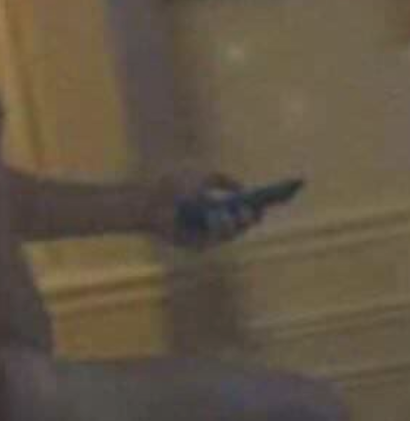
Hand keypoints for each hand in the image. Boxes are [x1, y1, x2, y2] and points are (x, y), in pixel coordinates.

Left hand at [143, 169, 258, 249]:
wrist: (148, 198)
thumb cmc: (173, 184)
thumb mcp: (203, 176)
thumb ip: (224, 180)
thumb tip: (245, 189)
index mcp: (216, 206)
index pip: (243, 209)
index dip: (257, 205)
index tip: (271, 199)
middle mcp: (213, 223)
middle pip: (241, 224)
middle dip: (250, 216)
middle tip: (257, 209)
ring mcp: (206, 235)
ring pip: (230, 233)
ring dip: (235, 222)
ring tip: (238, 211)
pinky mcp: (196, 244)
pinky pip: (215, 239)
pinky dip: (218, 228)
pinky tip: (218, 216)